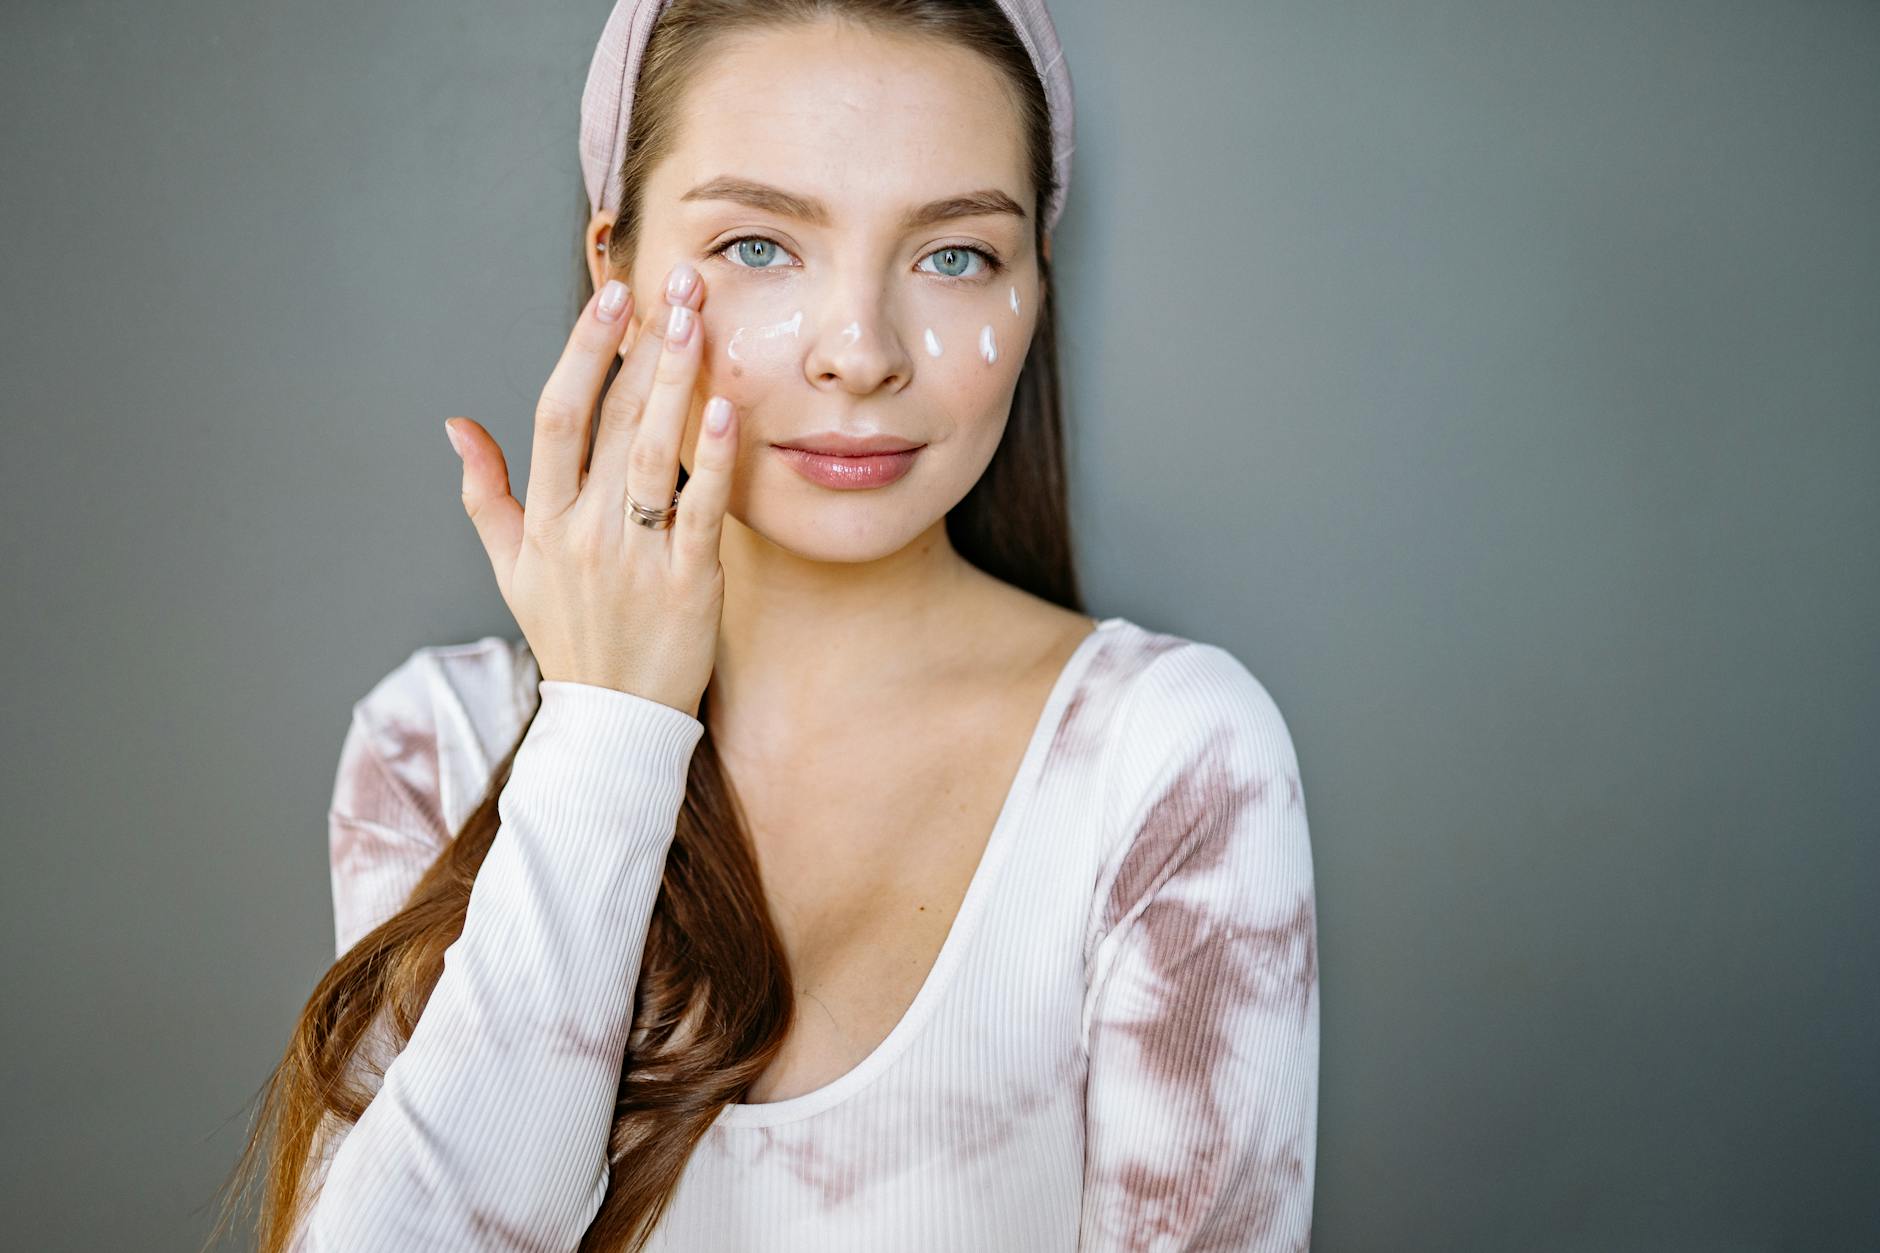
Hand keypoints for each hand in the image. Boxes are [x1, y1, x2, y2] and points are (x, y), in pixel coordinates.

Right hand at [443, 261, 736, 718]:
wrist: (614, 721)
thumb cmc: (568, 635)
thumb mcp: (510, 568)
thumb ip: (484, 492)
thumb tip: (456, 425)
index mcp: (543, 521)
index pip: (558, 419)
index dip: (583, 354)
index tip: (610, 300)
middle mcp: (584, 533)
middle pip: (613, 423)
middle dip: (644, 348)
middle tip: (676, 286)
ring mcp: (637, 558)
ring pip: (656, 456)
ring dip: (676, 384)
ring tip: (699, 323)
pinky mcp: (690, 585)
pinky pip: (701, 512)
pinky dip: (715, 461)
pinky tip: (729, 410)